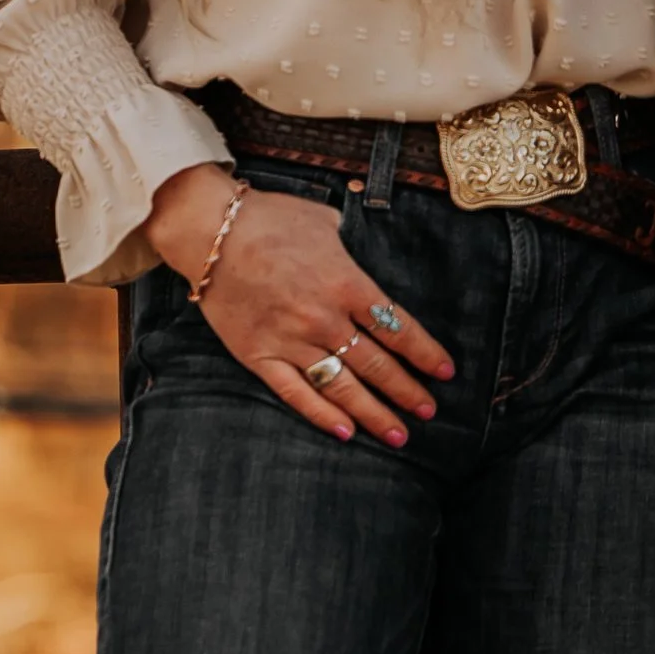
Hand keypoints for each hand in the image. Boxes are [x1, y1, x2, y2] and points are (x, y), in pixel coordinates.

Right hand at [147, 162, 453, 444]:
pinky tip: (345, 432)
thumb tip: (364, 256)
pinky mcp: (259, 356)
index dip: (425, 354)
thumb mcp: (325, 221)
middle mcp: (325, 319)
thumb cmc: (270, 218)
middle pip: (377, 364)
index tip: (445, 373)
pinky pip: (296, 393)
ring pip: (342, 386)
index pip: (398, 328)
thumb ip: (350, 247)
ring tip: (398, 435)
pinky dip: (322, 415)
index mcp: (347, 284)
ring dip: (374, 413)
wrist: (210, 229)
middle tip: (430, 411)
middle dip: (407, 391)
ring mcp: (291, 341)